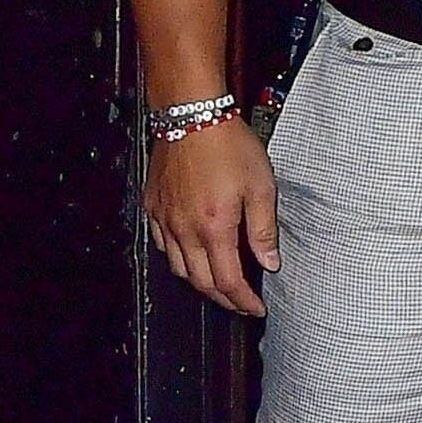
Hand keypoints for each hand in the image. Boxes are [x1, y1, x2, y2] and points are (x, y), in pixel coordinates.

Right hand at [143, 114, 278, 315]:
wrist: (191, 114)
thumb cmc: (229, 145)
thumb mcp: (261, 186)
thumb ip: (264, 230)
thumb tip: (269, 262)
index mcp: (214, 227)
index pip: (227, 281)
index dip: (242, 301)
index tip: (256, 308)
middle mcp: (184, 229)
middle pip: (201, 282)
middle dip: (223, 299)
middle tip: (241, 302)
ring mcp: (164, 219)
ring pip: (178, 268)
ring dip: (200, 282)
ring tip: (220, 284)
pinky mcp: (153, 206)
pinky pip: (161, 245)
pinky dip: (178, 259)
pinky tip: (191, 256)